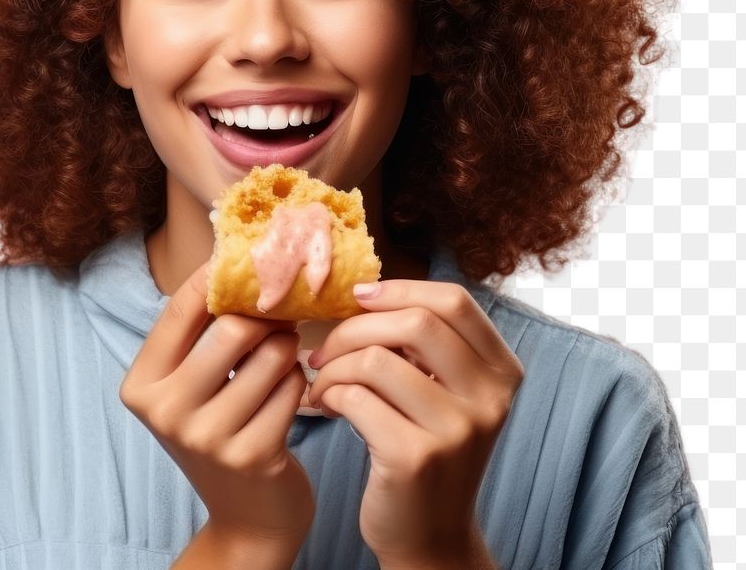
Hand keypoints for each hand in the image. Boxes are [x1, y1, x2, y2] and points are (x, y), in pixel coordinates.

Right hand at [119, 262, 314, 550]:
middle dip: (266, 318)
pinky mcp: (253, 456)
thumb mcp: (192, 383)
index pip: (183, 306)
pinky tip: (291, 394)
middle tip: (282, 316)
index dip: (221, 276)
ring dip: (288, 349)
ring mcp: (208, 438)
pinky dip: (299, 383)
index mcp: (141, 384)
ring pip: (272, 355)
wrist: (247, 516)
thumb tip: (232, 251)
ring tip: (285, 356)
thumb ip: (201, 330)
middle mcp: (165, 412)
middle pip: (233, 328)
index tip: (250, 261)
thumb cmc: (220, 430)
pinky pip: (293, 389)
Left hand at [306, 280, 522, 568]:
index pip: (455, 302)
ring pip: (377, 360)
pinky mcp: (416, 458)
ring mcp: (457, 431)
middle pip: (416, 322)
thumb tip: (365, 292)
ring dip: (334, 365)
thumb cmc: (424, 447)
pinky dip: (329, 394)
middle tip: (324, 346)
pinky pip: (356, 398)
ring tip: (322, 381)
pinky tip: (326, 406)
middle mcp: (490, 399)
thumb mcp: (445, 392)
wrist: (429, 535)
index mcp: (502, 372)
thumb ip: (424, 344)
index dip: (401, 289)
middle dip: (356, 327)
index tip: (359, 297)